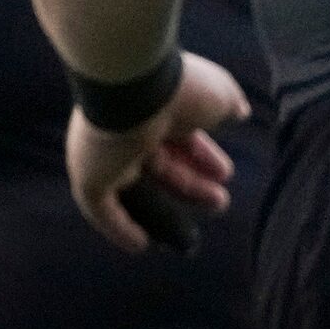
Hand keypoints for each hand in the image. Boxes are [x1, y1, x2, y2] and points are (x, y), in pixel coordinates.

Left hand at [64, 51, 250, 253]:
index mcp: (157, 107)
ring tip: (192, 234)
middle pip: (162, 165)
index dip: (204, 157)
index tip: (226, 173)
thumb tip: (240, 111)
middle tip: (220, 201)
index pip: (181, 138)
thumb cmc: (178, 85)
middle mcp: (130, 129)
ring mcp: (107, 155)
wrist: (132, 82)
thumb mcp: (218, 92)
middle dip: (192, 184)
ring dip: (167, 209)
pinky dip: (120, 228)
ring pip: (138, 188)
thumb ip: (228, 103)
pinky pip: (103, 211)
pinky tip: (140, 245)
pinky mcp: (89, 177)